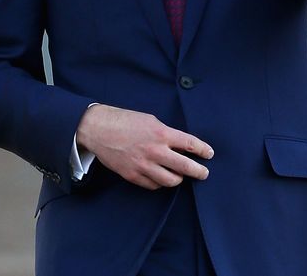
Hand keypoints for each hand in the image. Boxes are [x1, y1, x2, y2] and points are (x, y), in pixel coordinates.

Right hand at [75, 105, 212, 189]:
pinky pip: (153, 185)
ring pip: (171, 181)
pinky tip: (160, 177)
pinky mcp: (133, 176)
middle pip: (186, 167)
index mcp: (161, 133)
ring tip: (180, 176)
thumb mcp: (149, 120)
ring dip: (178, 179)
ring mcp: (143, 166)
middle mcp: (155, 151)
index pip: (191, 144)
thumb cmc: (123, 120)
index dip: (203, 151)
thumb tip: (181, 145)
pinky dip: (159, 183)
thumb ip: (166, 133)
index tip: (209, 154)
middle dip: (199, 172)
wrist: (97, 129)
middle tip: (204, 173)